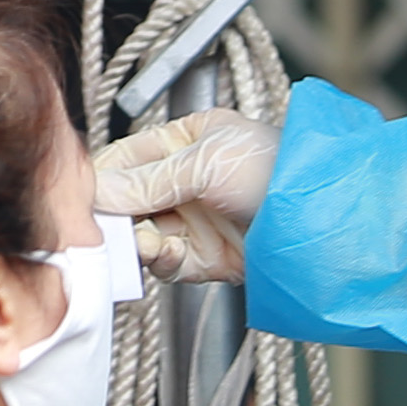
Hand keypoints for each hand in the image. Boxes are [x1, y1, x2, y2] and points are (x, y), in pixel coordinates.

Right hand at [93, 109, 276, 284]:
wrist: (324, 222)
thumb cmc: (276, 172)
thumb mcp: (206, 163)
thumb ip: (148, 180)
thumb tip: (97, 190)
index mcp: (187, 141)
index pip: (126, 159)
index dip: (102, 179)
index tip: (82, 198)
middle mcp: (186, 180)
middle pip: (128, 202)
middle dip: (117, 217)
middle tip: (104, 228)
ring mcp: (195, 221)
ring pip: (141, 236)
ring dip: (138, 242)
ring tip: (148, 242)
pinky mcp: (205, 259)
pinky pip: (166, 264)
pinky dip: (162, 262)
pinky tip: (171, 254)